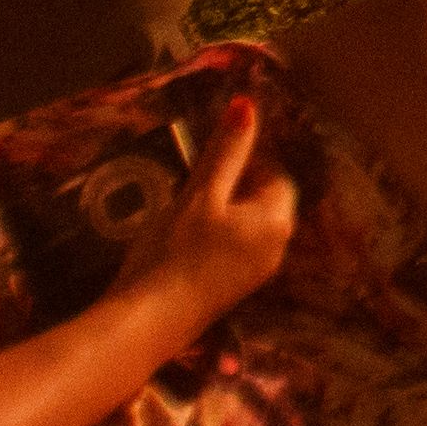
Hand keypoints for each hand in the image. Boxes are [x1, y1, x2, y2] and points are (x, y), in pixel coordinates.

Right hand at [123, 95, 299, 323]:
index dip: (244, 165)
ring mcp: (256, 274)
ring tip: (185, 220)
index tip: (208, 171)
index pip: (276, 175)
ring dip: (222, 216)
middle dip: (233, 190)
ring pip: (247, 227)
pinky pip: (235, 251)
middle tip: (194, 194)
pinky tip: (183, 246)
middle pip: (264, 202)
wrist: (149, 321)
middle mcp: (277, 248)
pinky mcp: (234, 291)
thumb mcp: (200, 192)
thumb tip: (248, 104)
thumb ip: (226, 150)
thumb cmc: (174, 251)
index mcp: (278, 220)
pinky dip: (215, 241)